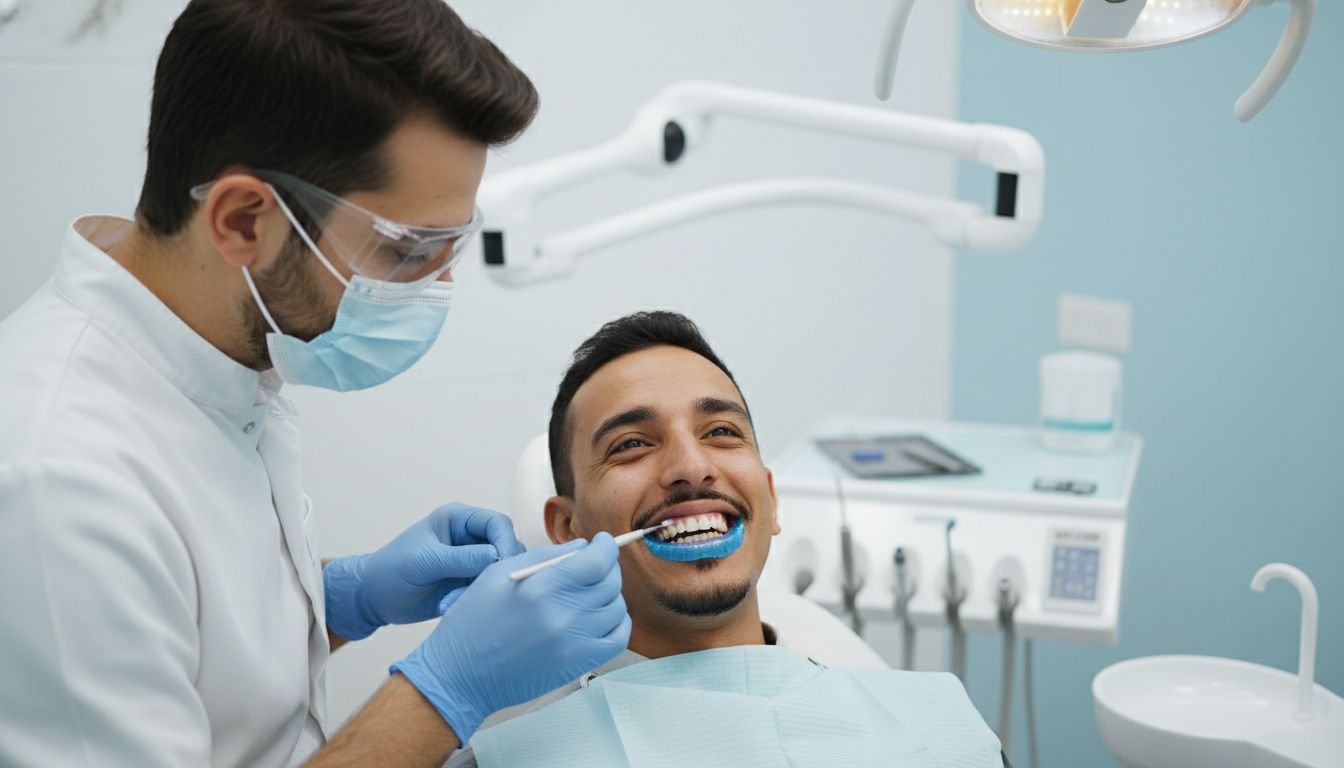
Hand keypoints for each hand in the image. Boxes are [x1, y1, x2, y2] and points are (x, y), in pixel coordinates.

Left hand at [324, 502, 526, 640]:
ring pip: (499, 570)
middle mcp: (469, 538)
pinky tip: (451, 605)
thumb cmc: (391, 571)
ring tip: (458, 598)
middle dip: (499, 567)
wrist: (374, 599)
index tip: (504, 564)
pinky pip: (487, 589)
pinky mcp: (469, 583)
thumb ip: (462, 558)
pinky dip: (476, 599)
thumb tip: (497, 557)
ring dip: (486, 586)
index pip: (497, 524)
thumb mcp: (425, 561)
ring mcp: (471, 561)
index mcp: (458, 520)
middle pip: (505, 546)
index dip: (506, 542)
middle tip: (490, 586)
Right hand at [391, 533, 630, 744]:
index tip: (602, 542)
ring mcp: (574, 643)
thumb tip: (581, 547)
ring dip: (610, 594)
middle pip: (610, 582)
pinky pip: (617, 638)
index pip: (597, 561)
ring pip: (616, 608)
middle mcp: (563, 615)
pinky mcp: (578, 664)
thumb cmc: (473, 622)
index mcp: (541, 588)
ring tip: (591, 591)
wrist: (461, 675)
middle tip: (596, 564)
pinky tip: (601, 616)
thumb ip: (543, 556)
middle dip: (608, 566)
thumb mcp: (497, 575)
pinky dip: (617, 622)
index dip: (606, 547)